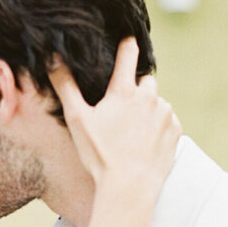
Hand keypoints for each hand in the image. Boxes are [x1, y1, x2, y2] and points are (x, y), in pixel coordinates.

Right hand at [48, 38, 180, 197]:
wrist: (129, 187)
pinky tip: (143, 142)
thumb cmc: (100, 155)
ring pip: (156, 102)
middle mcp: (149, 98)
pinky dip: (157, 127)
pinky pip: (167, 121)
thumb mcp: (77, 120)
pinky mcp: (175, 132)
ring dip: (146, 110)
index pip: (129, 54)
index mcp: (124, 91)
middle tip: (121, 108)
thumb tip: (53, 59)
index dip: (127, 44)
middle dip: (135, 88)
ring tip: (131, 131)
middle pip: (145, 80)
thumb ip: (65, 86)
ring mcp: (165, 114)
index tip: (127, 39)